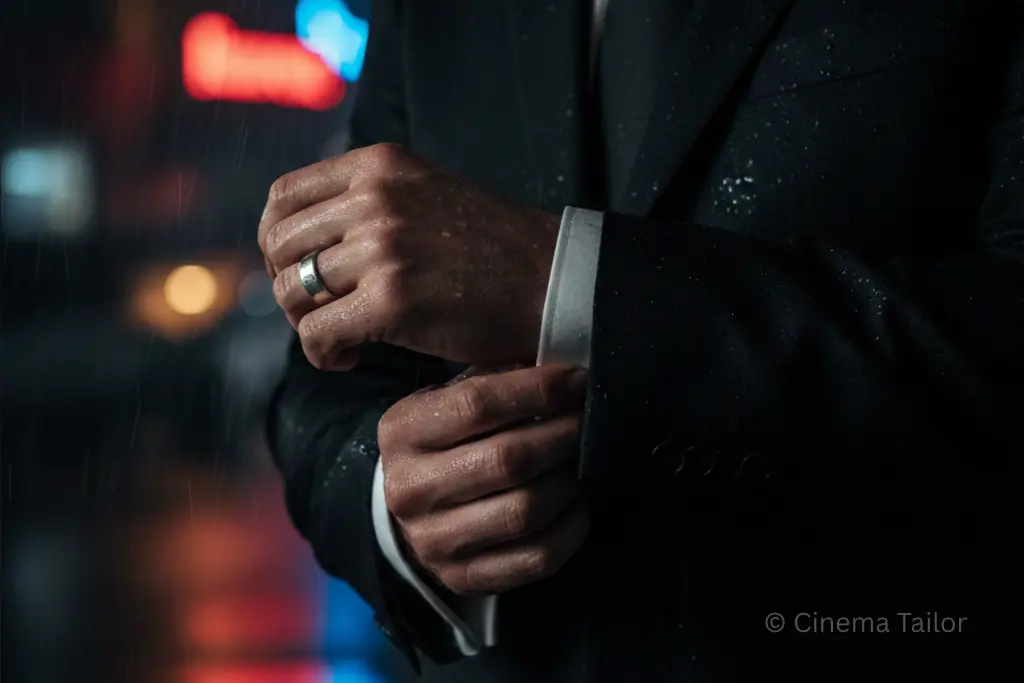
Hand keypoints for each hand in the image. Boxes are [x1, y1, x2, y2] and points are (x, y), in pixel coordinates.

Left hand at [258, 143, 560, 369]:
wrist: (551, 281)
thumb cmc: (490, 250)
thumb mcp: (424, 195)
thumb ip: (366, 203)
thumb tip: (296, 240)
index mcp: (379, 166)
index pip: (283, 196)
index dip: (275, 241)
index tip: (295, 271)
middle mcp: (375, 197)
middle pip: (278, 245)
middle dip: (286, 288)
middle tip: (319, 314)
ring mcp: (383, 246)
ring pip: (290, 292)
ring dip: (306, 325)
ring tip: (340, 339)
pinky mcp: (392, 299)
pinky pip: (317, 334)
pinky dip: (323, 355)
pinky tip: (349, 359)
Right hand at [377, 364, 588, 595]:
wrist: (411, 508)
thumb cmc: (446, 441)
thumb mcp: (447, 401)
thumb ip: (493, 383)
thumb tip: (561, 377)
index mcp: (402, 433)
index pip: (477, 404)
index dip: (538, 390)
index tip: (576, 381)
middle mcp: (409, 489)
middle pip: (507, 460)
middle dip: (561, 435)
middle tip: (586, 422)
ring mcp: (433, 541)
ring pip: (524, 511)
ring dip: (567, 482)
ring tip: (580, 462)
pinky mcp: (462, 578)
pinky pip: (536, 558)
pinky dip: (570, 530)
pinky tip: (578, 505)